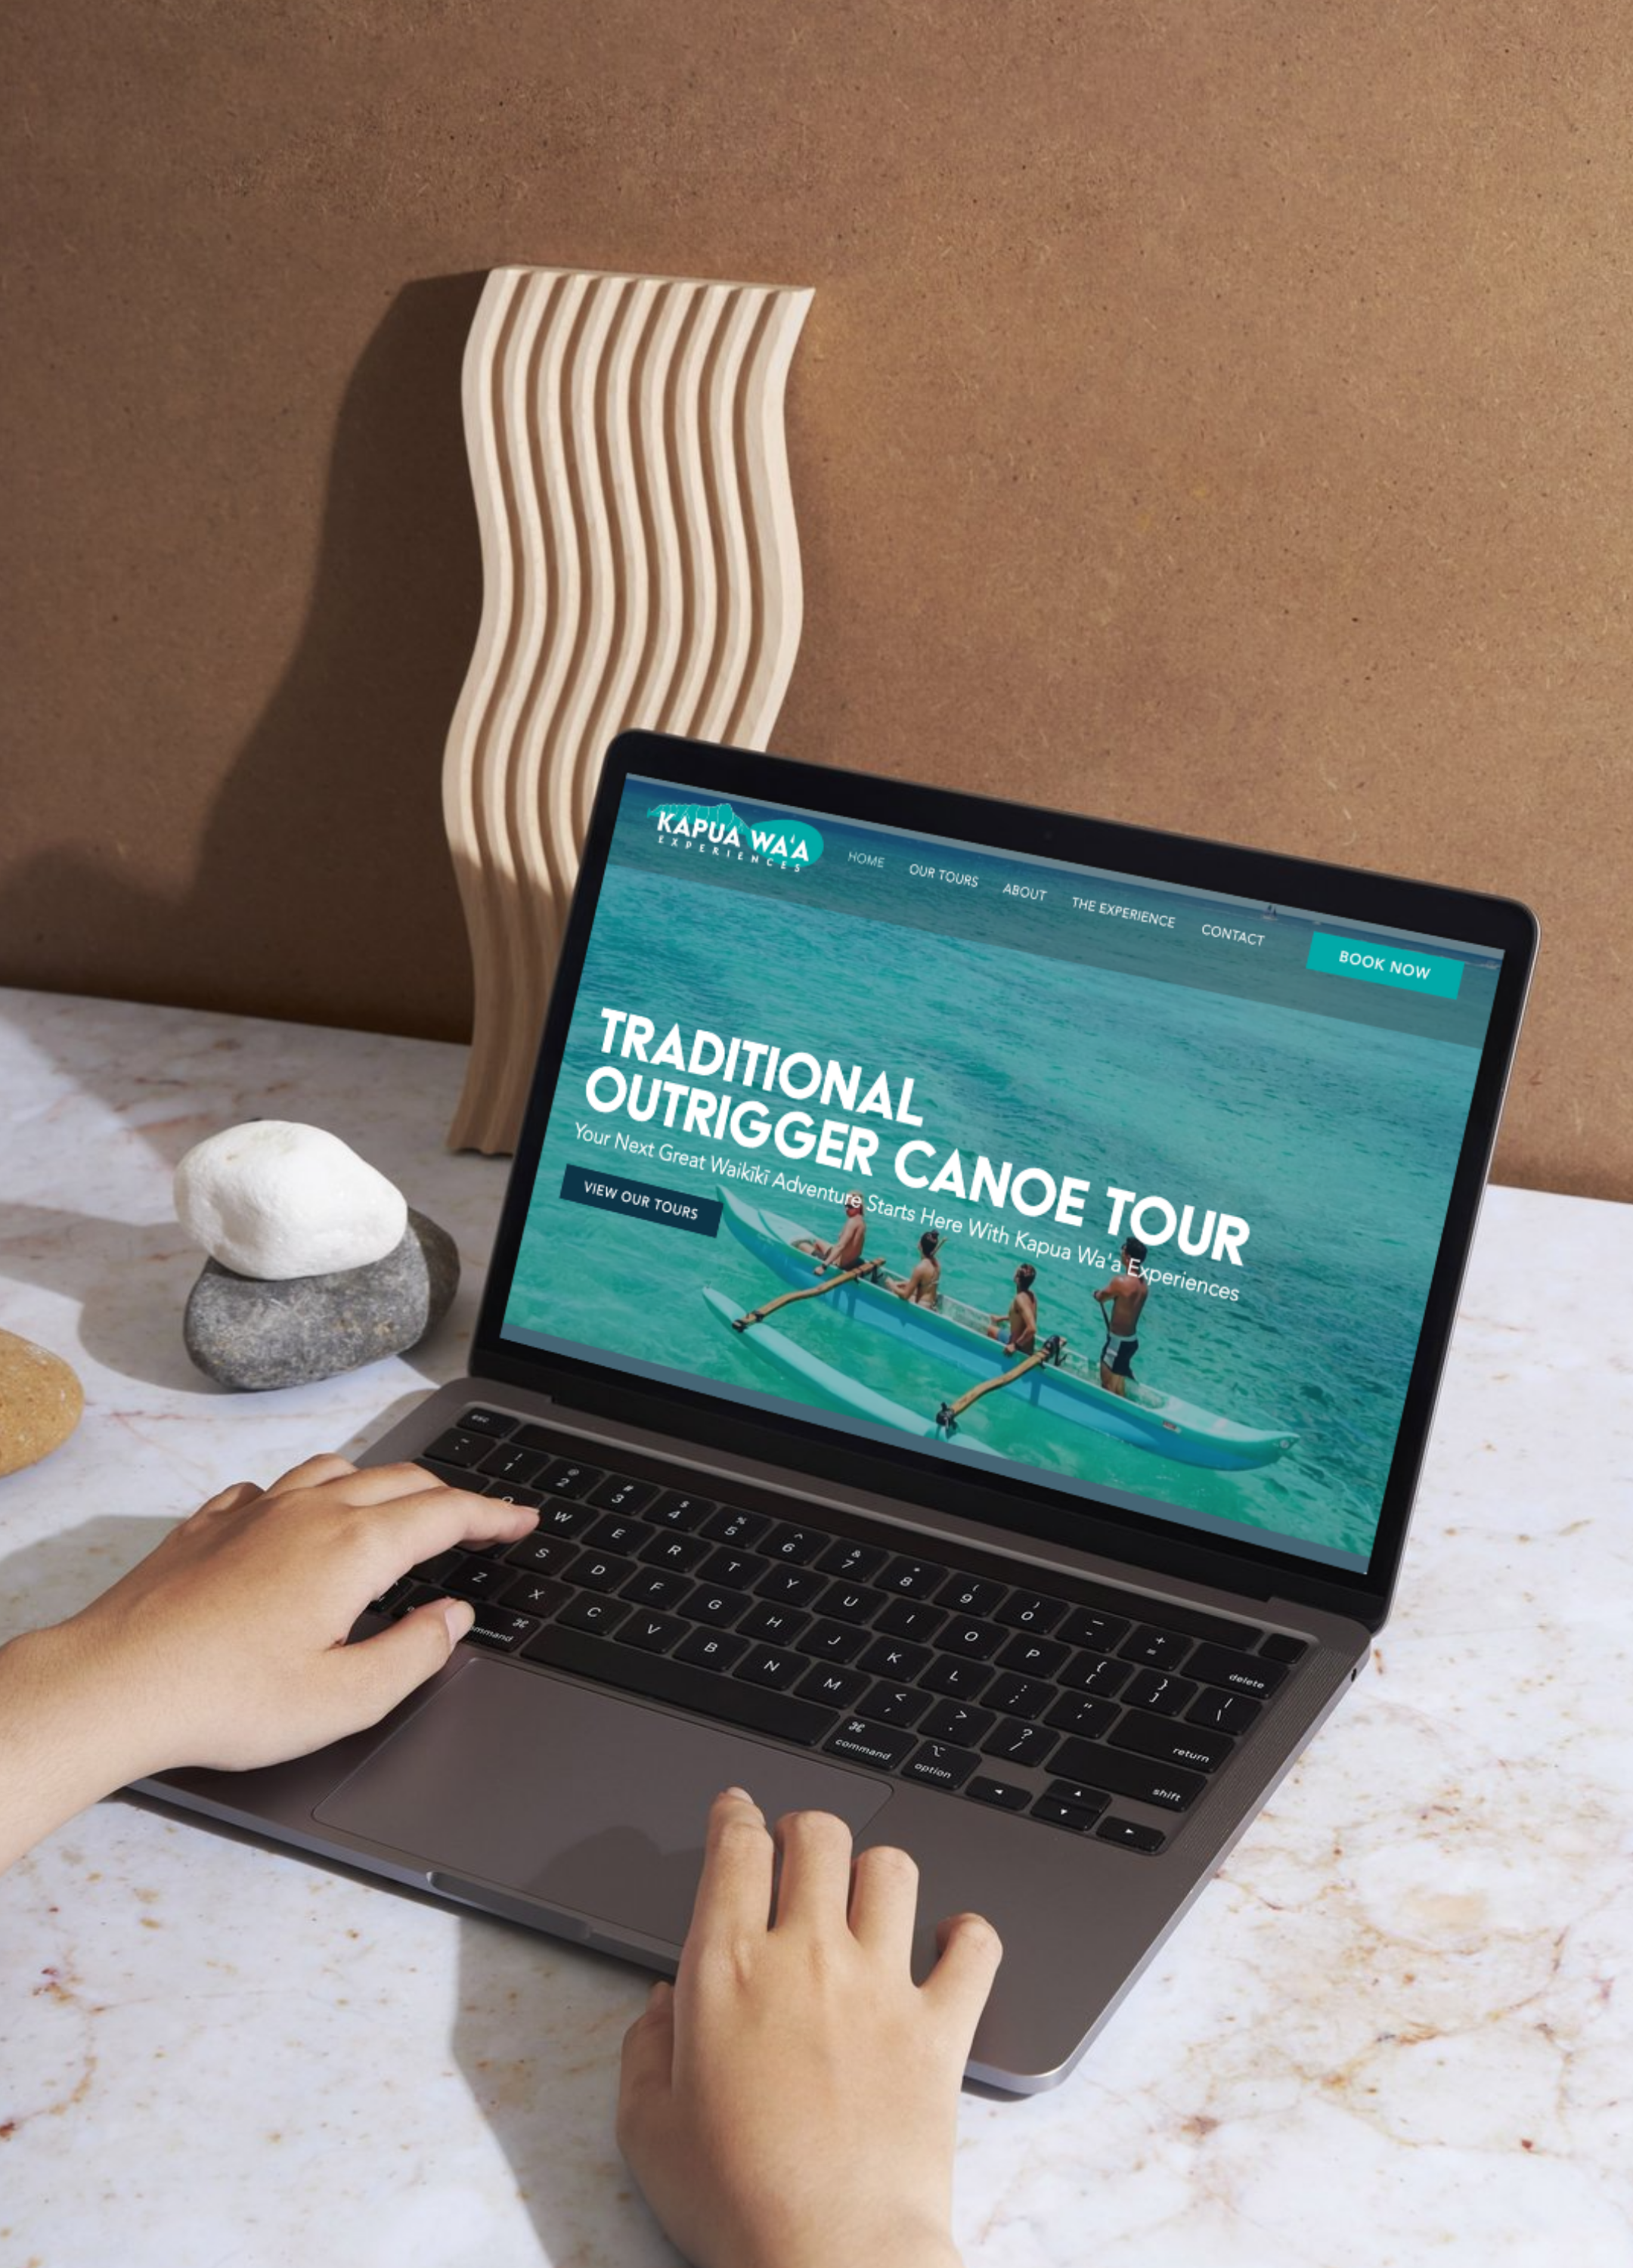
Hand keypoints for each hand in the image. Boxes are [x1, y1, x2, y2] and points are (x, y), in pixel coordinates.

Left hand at [0, 1455, 536, 1866]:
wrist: (116, 1683)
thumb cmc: (224, 1698)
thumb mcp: (345, 1699)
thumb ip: (414, 1654)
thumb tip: (452, 1618)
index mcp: (352, 1548)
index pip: (446, 1513)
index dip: (495, 1515)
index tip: (524, 1519)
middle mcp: (309, 1512)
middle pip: (400, 1481)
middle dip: (451, 1497)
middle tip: (481, 1522)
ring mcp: (255, 1512)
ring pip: (338, 1469)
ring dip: (383, 1484)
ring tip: (398, 1512)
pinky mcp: (210, 1525)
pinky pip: (275, 1487)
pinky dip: (309, 1494)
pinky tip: (301, 1522)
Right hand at [618, 1789, 1000, 2267]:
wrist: (830, 2258)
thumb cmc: (734, 2203)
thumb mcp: (647, 2131)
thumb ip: (644, 2051)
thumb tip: (660, 2004)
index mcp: (725, 1971)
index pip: (735, 1850)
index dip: (735, 1816)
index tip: (737, 1811)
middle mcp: (807, 1957)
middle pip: (817, 1835)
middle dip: (804, 1829)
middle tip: (798, 1851)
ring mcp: (880, 1986)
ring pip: (892, 1869)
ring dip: (876, 1869)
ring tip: (867, 1894)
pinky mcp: (940, 2028)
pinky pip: (974, 1948)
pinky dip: (968, 1934)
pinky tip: (952, 1941)